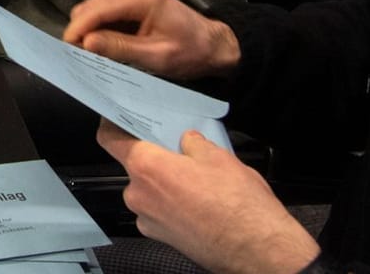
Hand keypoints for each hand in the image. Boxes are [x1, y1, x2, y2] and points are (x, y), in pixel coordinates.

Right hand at [61, 0, 241, 79]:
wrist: (210, 44)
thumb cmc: (188, 52)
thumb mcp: (155, 57)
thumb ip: (119, 48)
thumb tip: (85, 43)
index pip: (96, 10)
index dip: (77, 31)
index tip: (66, 52)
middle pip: (90, 7)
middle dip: (81, 31)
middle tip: (81, 58)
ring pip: (92, 7)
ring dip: (88, 29)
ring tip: (93, 54)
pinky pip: (101, 8)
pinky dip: (98, 26)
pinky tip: (103, 44)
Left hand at [97, 123, 320, 273]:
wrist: (258, 252)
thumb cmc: (239, 206)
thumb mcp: (219, 157)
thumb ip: (194, 144)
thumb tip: (187, 141)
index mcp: (146, 167)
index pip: (111, 139)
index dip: (113, 125)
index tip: (118, 117)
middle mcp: (138, 195)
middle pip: (135, 166)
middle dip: (155, 158)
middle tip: (179, 151)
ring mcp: (148, 220)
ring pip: (149, 190)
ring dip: (166, 183)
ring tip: (198, 182)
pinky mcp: (162, 238)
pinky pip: (160, 211)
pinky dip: (173, 204)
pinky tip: (199, 203)